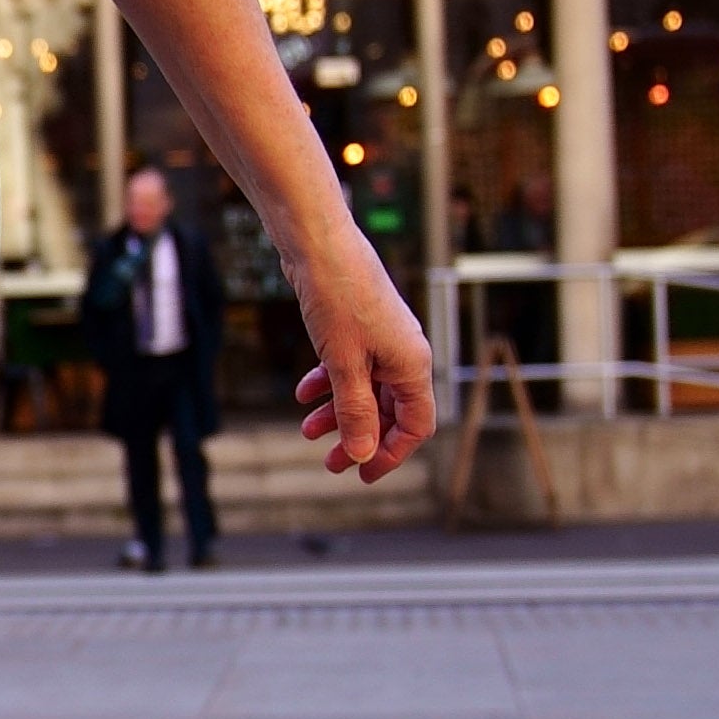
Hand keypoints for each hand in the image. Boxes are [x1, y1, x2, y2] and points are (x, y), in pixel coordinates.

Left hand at [283, 243, 438, 478]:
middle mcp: (404, 353)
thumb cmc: (338, 299)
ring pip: (366, 389)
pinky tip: (303, 392)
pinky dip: (328, 382)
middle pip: (389, 411)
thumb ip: (355, 412)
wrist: (319, 245)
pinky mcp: (359, 327)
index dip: (391, 454)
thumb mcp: (344, 365)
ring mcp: (382, 339)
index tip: (361, 473)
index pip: (415, 425)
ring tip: (307, 430)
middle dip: (359, 437)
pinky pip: (350, 366)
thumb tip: (363, 453)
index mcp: (412, 365)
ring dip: (338, 412)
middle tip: (329, 462)